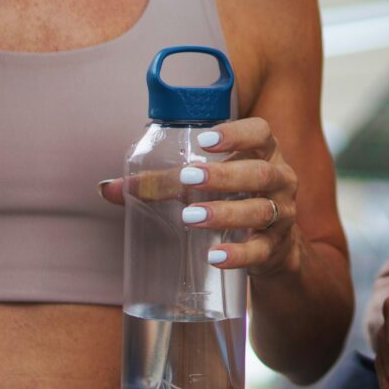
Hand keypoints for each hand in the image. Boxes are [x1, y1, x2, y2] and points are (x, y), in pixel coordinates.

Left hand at [99, 116, 301, 274]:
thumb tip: (107, 188)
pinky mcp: (274, 247)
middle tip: (188, 178)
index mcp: (263, 153)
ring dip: (225, 213)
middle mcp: (279, 179)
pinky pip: (259, 250)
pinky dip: (237, 253)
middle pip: (258, 173)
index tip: (205, 140)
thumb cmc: (232, 198)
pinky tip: (214, 255)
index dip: (237, 133)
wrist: (271, 245)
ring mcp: (281, 214)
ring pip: (260, 211)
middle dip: (223, 175)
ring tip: (191, 217)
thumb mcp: (205, 183)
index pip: (260, 132)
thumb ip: (161, 182)